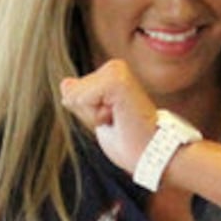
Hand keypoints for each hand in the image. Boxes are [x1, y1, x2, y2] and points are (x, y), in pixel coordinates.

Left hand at [60, 59, 162, 175]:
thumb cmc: (132, 142)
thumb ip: (82, 101)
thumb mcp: (98, 120)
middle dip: (88, 116)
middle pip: (71, 93)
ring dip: (93, 117)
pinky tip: (118, 118)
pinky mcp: (117, 80)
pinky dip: (96, 116)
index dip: (87, 116)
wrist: (155, 153)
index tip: (114, 121)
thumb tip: (65, 83)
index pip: (72, 93)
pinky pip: (83, 99)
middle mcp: (114, 67)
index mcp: (110, 74)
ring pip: (76, 96)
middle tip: (118, 122)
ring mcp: (116, 71)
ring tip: (119, 120)